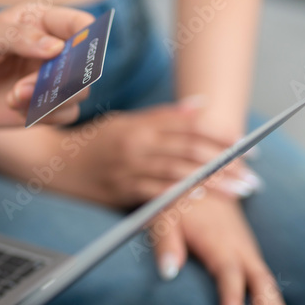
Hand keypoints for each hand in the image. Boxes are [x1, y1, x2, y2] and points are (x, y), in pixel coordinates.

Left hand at [0, 5, 95, 126]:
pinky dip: (45, 114)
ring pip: (79, 93)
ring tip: (13, 97)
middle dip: (65, 78)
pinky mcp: (40, 108)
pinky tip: (14, 108)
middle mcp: (52, 51)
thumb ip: (18, 37)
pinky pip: (63, 115)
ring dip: (52, 99)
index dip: (88, 39)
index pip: (81, 25)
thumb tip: (57, 48)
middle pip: (87, 65)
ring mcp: (47, 81)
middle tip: (28, 85)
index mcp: (41, 22)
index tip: (69, 53)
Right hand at [60, 100, 261, 208]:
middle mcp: (137, 143)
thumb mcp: (125, 122)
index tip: (249, 149)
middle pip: (190, 150)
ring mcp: (128, 167)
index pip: (190, 129)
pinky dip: (177, 194)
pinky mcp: (118, 189)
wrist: (51, 164)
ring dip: (212, 183)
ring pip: (178, 171)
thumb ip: (162, 116)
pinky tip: (199, 199)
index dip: (221, 138)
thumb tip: (200, 106)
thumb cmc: (91, 143)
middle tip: (253, 178)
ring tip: (239, 192)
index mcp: (141, 125)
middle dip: (226, 164)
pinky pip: (153, 191)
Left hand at [151, 194, 298, 304]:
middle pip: (260, 286)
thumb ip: (166, 242)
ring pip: (270, 289)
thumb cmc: (178, 198)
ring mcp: (249, 252)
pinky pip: (269, 285)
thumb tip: (168, 272)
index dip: (232, 299)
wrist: (202, 174)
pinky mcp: (250, 255)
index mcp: (219, 241)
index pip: (228, 274)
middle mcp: (241, 248)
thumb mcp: (164, 214)